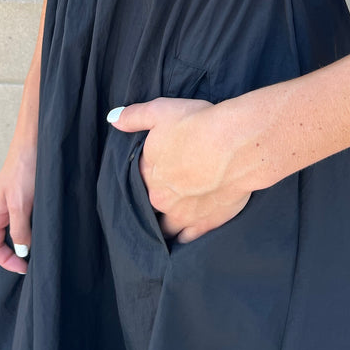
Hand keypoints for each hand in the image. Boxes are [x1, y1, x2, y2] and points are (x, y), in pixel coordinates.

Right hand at [0, 139, 36, 273]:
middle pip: (4, 239)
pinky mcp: (30, 193)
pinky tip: (48, 226)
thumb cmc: (24, 166)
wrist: (37, 138)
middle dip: (17, 252)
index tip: (24, 266)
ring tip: (44, 246)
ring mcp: (16, 200)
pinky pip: (29, 216)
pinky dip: (36, 225)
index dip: (5, 259)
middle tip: (36, 260)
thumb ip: (18, 228)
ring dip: (28, 239)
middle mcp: (3, 208)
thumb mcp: (20, 202)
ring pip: (18, 228)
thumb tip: (22, 250)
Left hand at [106, 97, 251, 242]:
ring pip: (164, 227)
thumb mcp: (161, 111)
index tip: (158, 165)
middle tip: (168, 188)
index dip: (148, 170)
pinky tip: (185, 234)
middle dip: (157, 196)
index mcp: (147, 173)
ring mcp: (182, 215)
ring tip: (170, 218)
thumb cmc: (198, 125)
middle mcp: (160, 198)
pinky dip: (185, 236)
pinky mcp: (205, 224)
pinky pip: (187, 238)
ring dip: (165, 223)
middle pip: (150, 202)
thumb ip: (134, 116)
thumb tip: (113, 120)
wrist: (236, 145)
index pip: (138, 176)